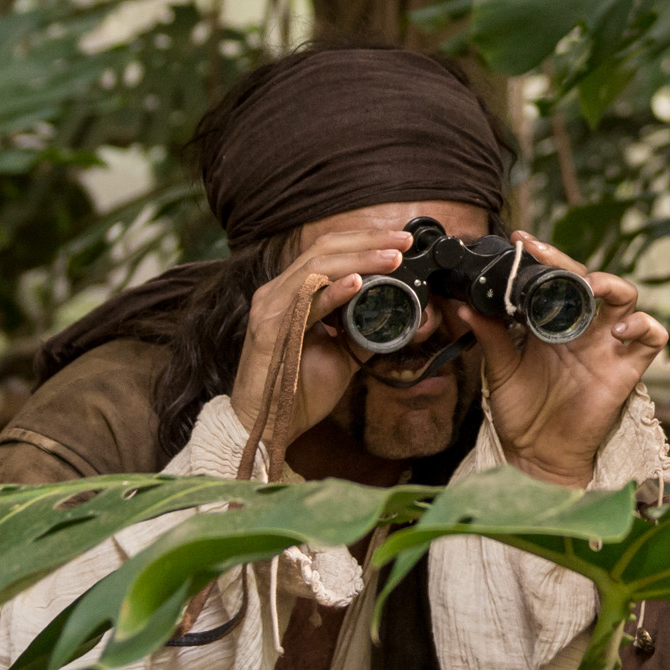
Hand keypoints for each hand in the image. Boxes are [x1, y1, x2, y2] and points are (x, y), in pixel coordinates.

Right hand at [230, 224, 417, 450]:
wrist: (267, 429)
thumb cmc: (298, 392)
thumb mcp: (340, 355)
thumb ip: (362, 331)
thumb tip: (398, 315)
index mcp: (290, 293)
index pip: (327, 251)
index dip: (364, 240)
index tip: (400, 241)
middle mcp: (277, 293)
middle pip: (323, 249)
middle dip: (367, 241)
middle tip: (402, 242)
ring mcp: (270, 309)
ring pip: (315, 267)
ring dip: (359, 259)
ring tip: (392, 259)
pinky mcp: (269, 332)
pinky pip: (304, 303)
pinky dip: (332, 291)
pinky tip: (357, 282)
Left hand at [456, 232, 667, 488]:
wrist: (535, 452)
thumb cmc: (519, 409)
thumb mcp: (500, 368)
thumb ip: (490, 336)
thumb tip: (466, 305)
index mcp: (552, 319)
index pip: (555, 276)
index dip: (543, 257)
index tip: (520, 240)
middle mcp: (582, 325)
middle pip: (590, 278)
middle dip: (570, 263)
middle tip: (545, 256)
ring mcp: (607, 344)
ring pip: (627, 298)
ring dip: (613, 286)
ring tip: (591, 288)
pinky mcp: (627, 368)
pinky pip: (652, 338)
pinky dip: (644, 327)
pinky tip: (620, 332)